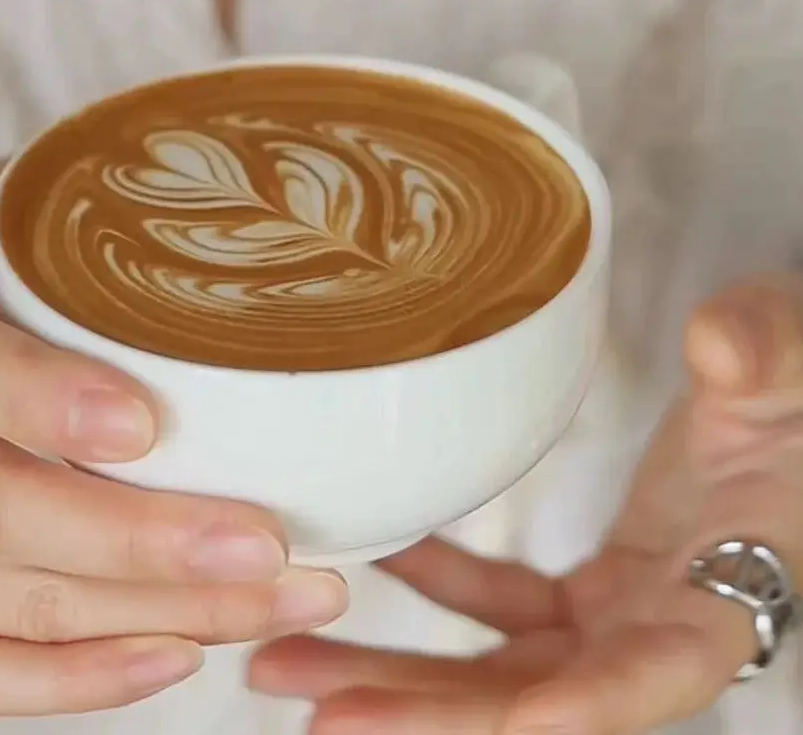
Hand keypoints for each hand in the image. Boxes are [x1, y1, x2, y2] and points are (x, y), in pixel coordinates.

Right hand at [0, 163, 347, 716]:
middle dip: (139, 542)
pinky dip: (77, 679)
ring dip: (155, 615)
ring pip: (5, 605)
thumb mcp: (6, 213)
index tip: (141, 425)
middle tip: (269, 547)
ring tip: (283, 596)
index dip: (30, 397)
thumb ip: (85, 229)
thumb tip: (251, 227)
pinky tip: (179, 655)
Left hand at [251, 277, 802, 733]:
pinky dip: (433, 582)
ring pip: (496, 670)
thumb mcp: (787, 375)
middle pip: (535, 705)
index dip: (578, 709)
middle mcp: (658, 636)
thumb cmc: (794, 404)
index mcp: (723, 605)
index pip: (649, 680)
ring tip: (289, 659)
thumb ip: (764, 358)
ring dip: (396, 671)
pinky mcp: (584, 597)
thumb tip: (721, 344)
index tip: (501, 725)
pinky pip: (495, 601)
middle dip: (429, 717)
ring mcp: (613, 624)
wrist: (778, 422)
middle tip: (317, 712)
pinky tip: (377, 551)